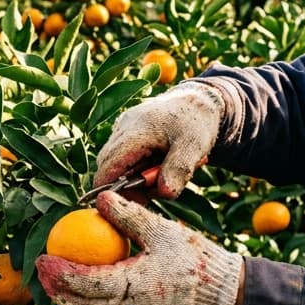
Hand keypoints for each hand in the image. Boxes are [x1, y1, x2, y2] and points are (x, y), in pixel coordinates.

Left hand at [35, 192, 241, 304]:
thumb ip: (128, 216)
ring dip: (70, 299)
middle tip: (41, 270)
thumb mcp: (160, 231)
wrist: (222, 293)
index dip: (60, 274)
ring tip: (54, 280)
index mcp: (132, 287)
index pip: (86, 284)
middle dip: (57, 290)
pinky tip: (83, 287)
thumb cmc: (193, 258)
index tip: (43, 260)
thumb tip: (100, 197)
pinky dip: (90, 303)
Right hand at [95, 80, 226, 197]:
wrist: (198, 100)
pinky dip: (137, 167)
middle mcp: (122, 128)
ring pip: (115, 163)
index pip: (108, 167)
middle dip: (127, 185)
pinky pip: (122, 156)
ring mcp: (122, 129)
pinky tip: (157, 163)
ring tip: (162, 172)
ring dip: (134, 176)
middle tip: (156, 188)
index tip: (132, 204)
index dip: (112, 190)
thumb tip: (164, 193)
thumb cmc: (197, 121)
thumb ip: (178, 170)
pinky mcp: (126, 132)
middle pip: (107, 167)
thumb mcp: (194, 146)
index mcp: (135, 132)